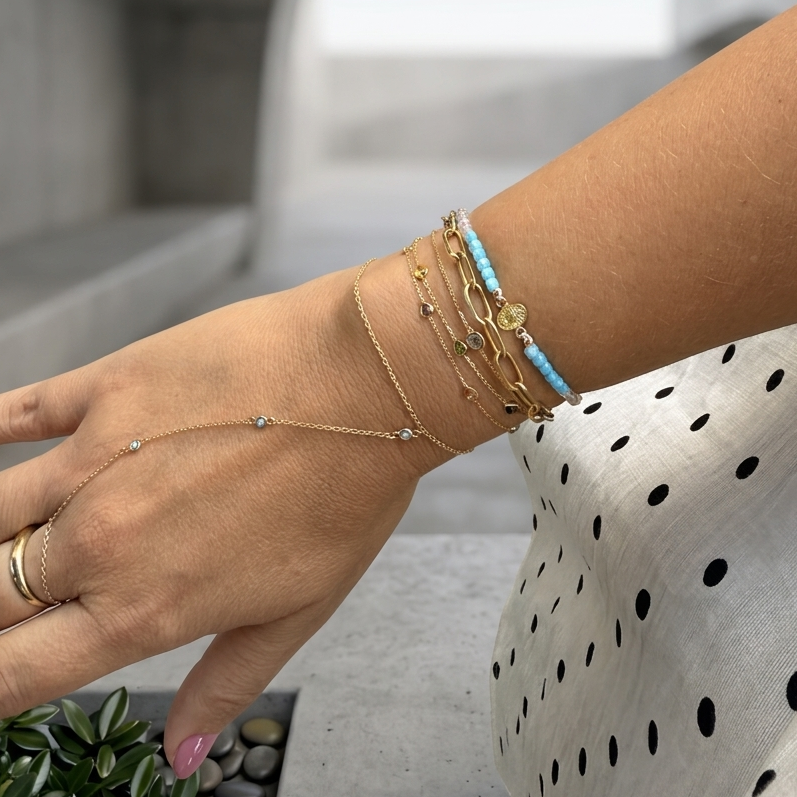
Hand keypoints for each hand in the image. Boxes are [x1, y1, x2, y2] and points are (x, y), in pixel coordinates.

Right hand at [0, 261, 454, 774]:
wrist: (366, 387)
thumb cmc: (345, 494)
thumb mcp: (300, 610)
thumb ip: (228, 684)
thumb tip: (184, 755)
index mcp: (145, 607)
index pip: (13, 675)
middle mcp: (102, 541)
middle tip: (10, 599)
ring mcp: (96, 457)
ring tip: (3, 545)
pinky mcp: (109, 386)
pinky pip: (14, 411)